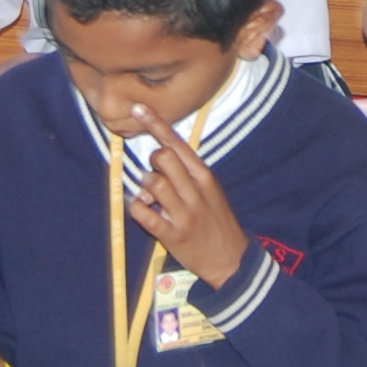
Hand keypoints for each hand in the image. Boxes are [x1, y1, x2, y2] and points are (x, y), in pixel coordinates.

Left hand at [123, 103, 251, 285]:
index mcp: (204, 176)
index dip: (155, 123)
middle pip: (163, 158)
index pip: (177, 143)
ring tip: (150, 196)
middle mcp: (195, 191)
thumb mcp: (210, 190)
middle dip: (151, 162)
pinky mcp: (172, 234)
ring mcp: (184, 213)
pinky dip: (137, 207)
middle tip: (156, 174)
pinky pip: (143, 213)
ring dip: (144, 186)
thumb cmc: (215, 219)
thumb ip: (186, 173)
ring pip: (153, 183)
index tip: (137, 108)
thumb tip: (158, 157)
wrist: (230, 259)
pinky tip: (143, 209)